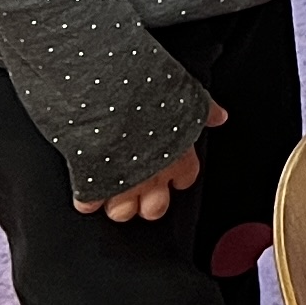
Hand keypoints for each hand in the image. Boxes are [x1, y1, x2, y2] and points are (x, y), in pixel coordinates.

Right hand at [81, 99, 224, 222]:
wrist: (113, 92)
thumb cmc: (152, 93)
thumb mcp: (187, 95)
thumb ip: (204, 109)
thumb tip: (220, 116)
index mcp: (179, 157)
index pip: (185, 181)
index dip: (176, 176)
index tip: (168, 168)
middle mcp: (153, 175)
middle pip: (156, 210)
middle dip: (147, 201)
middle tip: (138, 185)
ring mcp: (122, 182)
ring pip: (122, 213)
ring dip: (116, 202)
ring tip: (111, 187)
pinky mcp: (92, 182)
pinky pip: (87, 203)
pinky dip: (85, 196)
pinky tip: (85, 182)